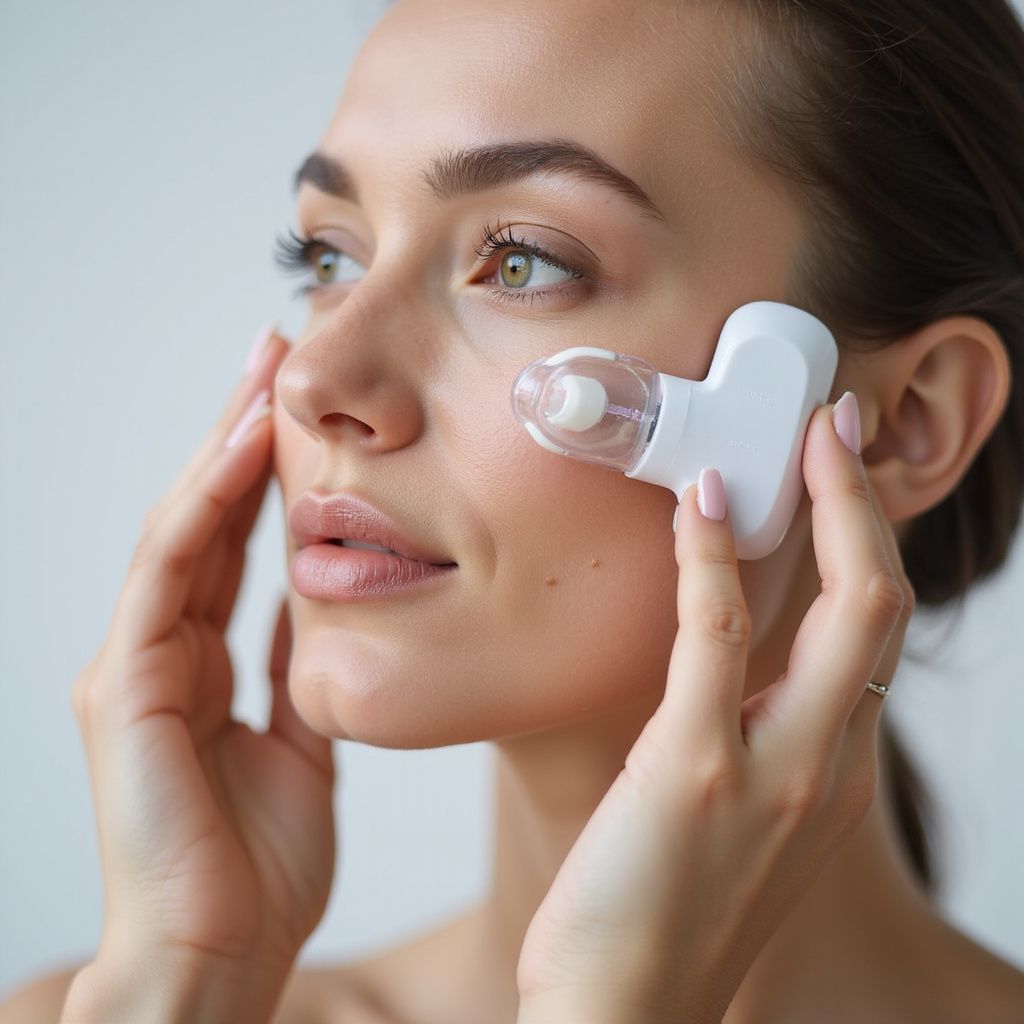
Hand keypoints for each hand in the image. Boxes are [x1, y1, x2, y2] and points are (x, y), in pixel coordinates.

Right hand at [69, 329, 335, 987]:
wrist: (220, 953)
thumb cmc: (257, 865)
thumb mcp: (301, 746)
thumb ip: (301, 676)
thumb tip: (325, 616)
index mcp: (199, 662)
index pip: (231, 542)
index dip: (261, 471)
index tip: (299, 406)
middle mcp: (159, 648)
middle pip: (202, 517)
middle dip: (237, 432)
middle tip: (276, 351)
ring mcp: (135, 662)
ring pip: (178, 528)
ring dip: (220, 448)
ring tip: (260, 373)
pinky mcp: (125, 684)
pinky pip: (166, 576)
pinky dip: (202, 510)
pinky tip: (239, 453)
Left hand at [514, 397, 914, 1023]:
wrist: (624, 1014)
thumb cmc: (664, 913)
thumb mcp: (735, 821)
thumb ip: (753, 741)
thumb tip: (728, 666)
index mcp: (832, 774)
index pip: (875, 637)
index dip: (868, 546)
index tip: (843, 480)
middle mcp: (827, 767)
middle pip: (885, 608)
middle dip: (870, 508)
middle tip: (837, 430)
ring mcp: (774, 769)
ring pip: (844, 614)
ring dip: (826, 509)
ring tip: (798, 438)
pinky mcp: (696, 768)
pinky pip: (718, 638)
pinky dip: (716, 559)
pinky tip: (702, 501)